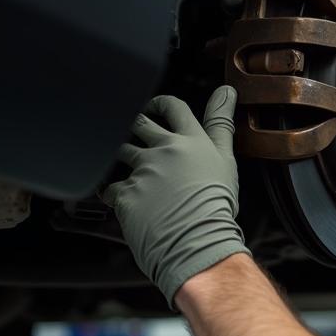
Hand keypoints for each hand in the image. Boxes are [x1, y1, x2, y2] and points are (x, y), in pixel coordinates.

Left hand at [101, 86, 250, 308]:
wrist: (198, 244)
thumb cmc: (216, 208)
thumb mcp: (226, 161)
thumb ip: (222, 124)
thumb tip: (227, 91)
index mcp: (191, 141)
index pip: (172, 107)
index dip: (160, 104)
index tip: (154, 109)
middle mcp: (164, 150)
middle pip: (139, 123)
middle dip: (134, 127)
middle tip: (136, 136)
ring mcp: (142, 171)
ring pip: (121, 153)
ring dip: (124, 162)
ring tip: (136, 178)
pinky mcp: (125, 193)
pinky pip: (109, 188)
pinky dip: (115, 195)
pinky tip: (128, 205)